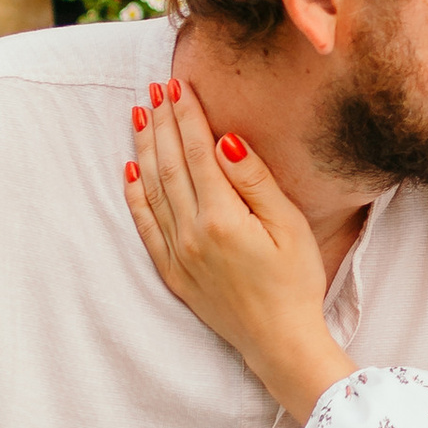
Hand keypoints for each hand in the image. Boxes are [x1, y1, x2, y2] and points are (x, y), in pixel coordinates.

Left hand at [125, 80, 352, 418]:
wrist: (279, 342)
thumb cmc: (296, 282)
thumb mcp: (289, 226)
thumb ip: (254, 181)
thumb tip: (225, 140)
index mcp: (222, 218)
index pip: (198, 152)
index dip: (187, 116)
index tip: (178, 85)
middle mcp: (192, 233)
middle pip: (171, 165)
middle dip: (163, 123)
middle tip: (155, 88)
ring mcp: (178, 254)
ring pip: (153, 189)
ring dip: (146, 149)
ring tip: (140, 115)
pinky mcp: (173, 272)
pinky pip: (145, 226)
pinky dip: (135, 196)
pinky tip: (131, 171)